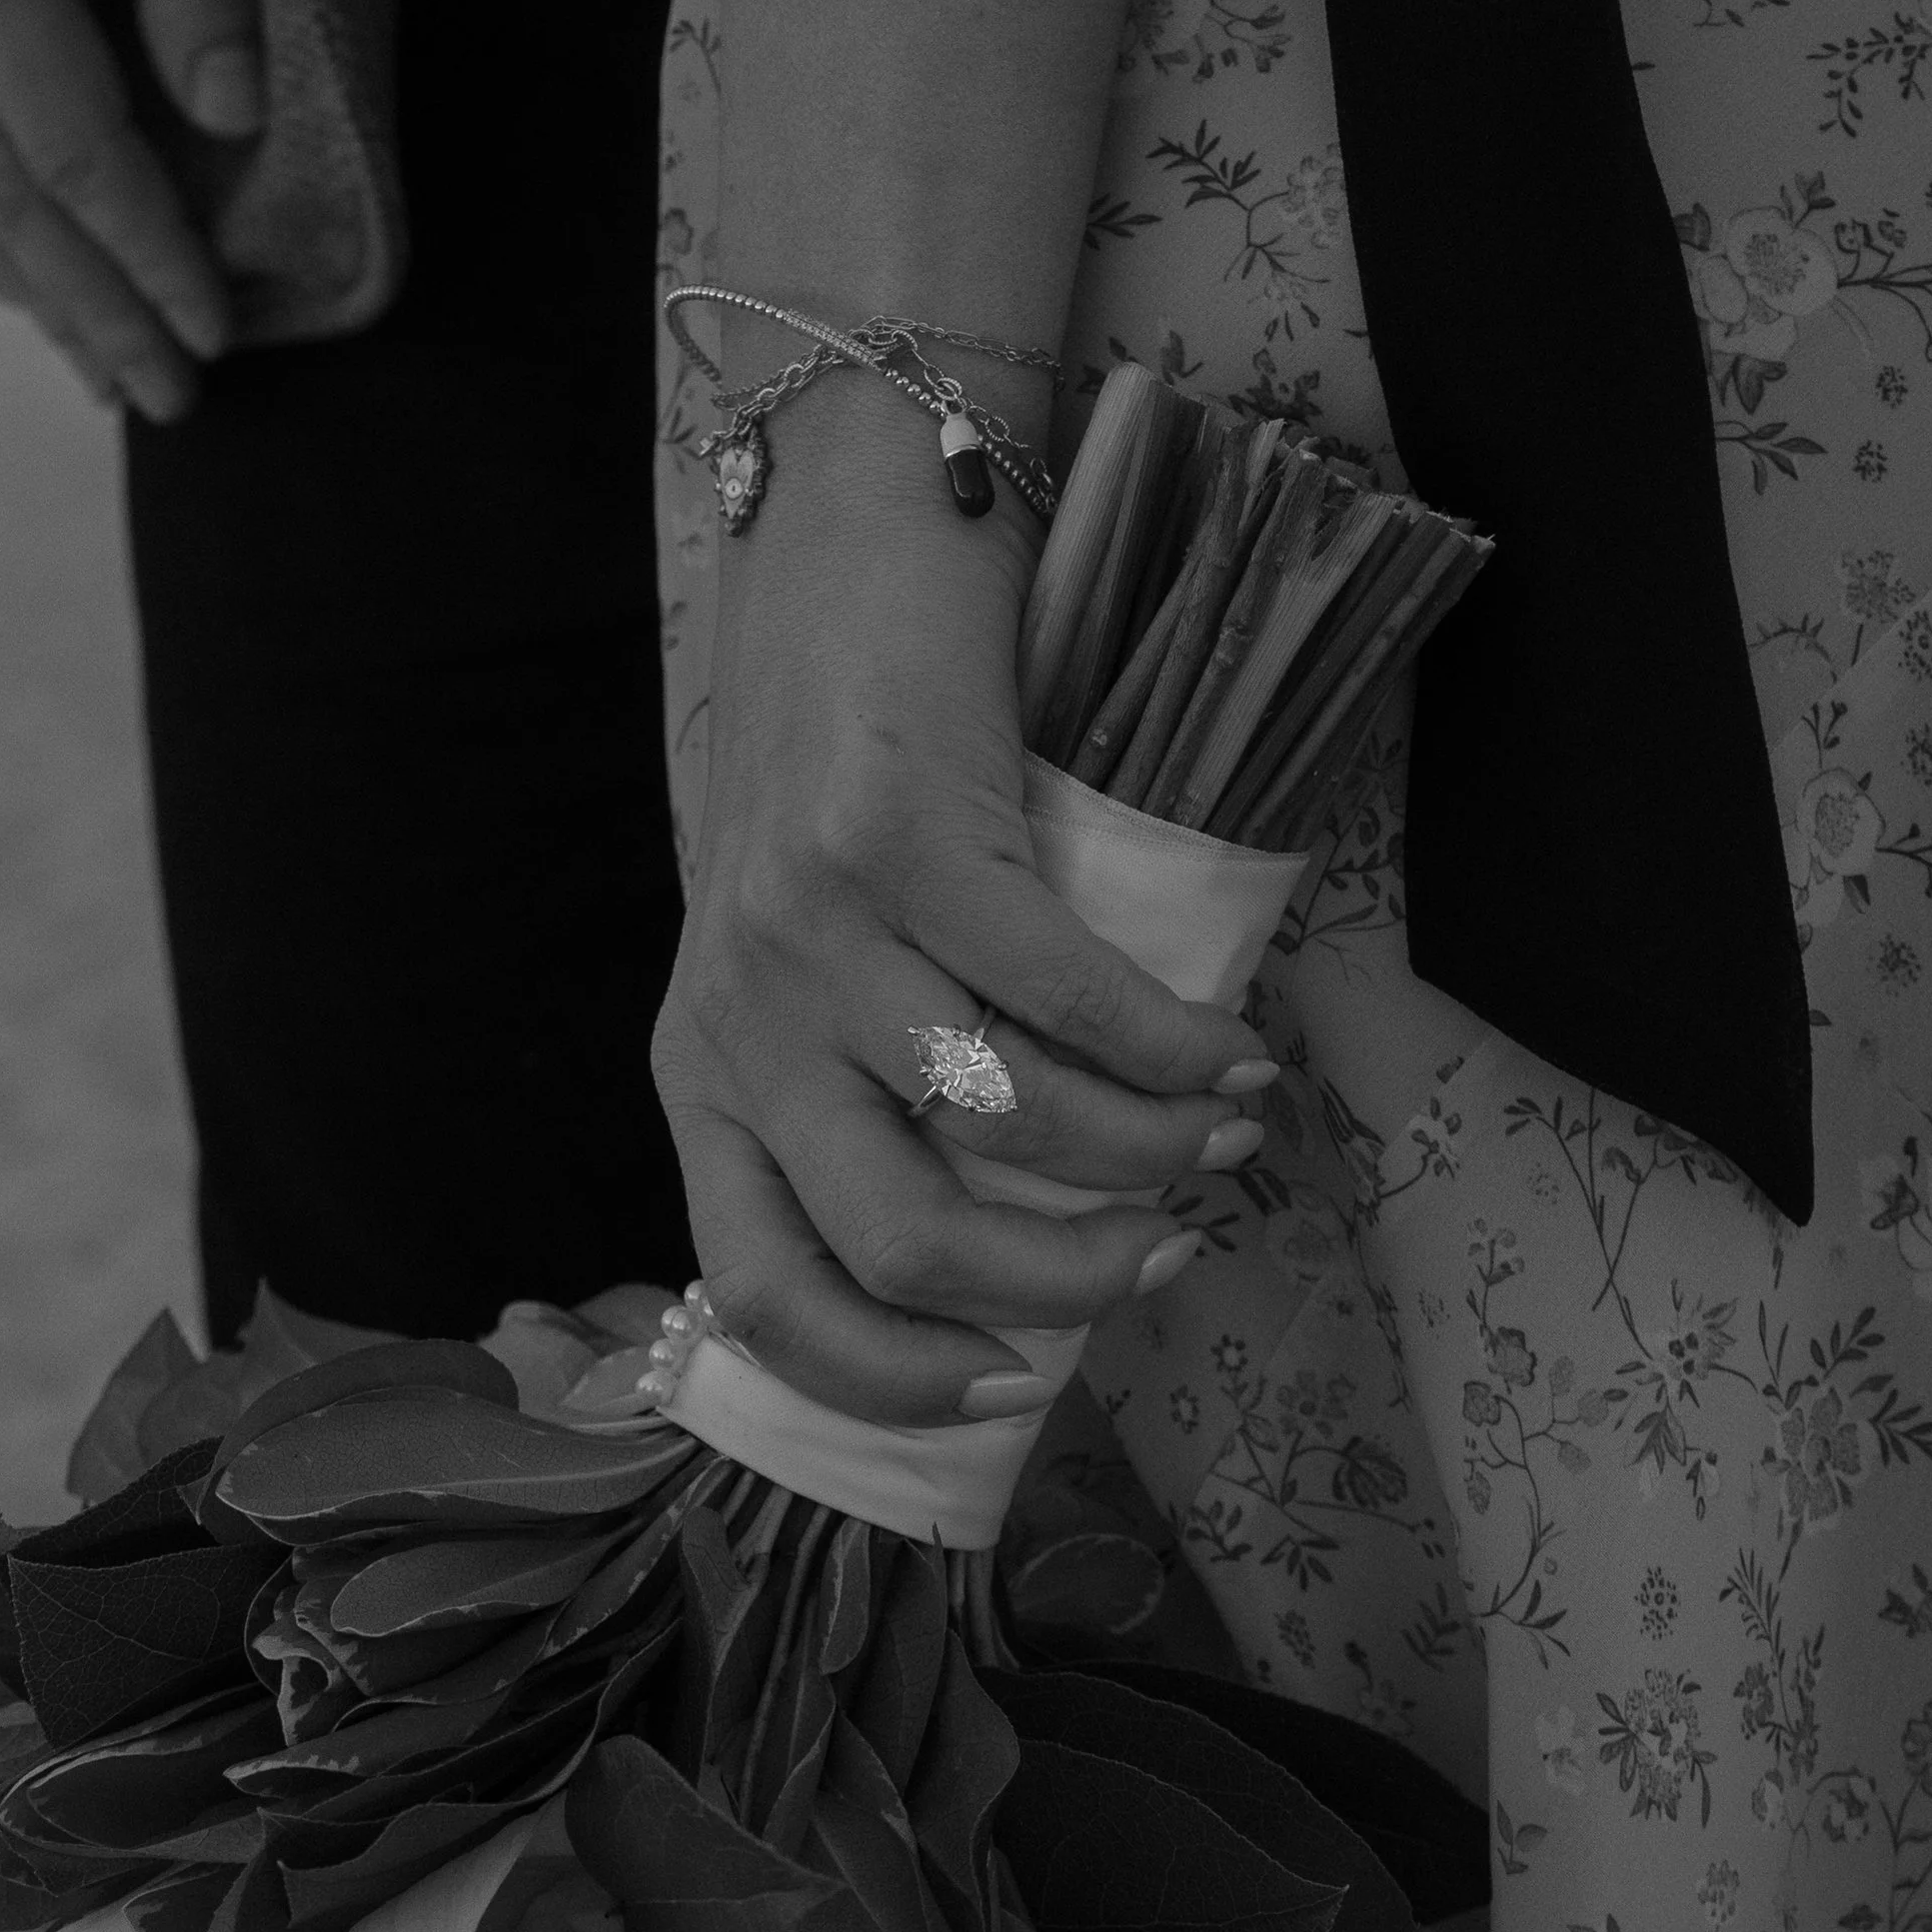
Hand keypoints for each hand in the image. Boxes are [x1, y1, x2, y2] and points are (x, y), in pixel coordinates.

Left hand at [653, 379, 1273, 1427]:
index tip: (1024, 1384)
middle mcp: (737, 1022)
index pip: (770, 1302)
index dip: (901, 1381)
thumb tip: (1018, 1248)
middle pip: (904, 1247)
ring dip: (1150, 1160)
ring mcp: (811, 932)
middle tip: (1168, 1255)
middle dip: (1065, 1285)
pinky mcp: (902, 840)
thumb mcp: (806, 957)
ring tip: (1228, 1135)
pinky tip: (1230, 1054)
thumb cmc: (843, 769)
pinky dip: (1175, 1050)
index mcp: (701, 1079)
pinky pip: (1067, 997)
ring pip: (1003, 1132)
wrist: (842, 547)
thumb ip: (865, 1088)